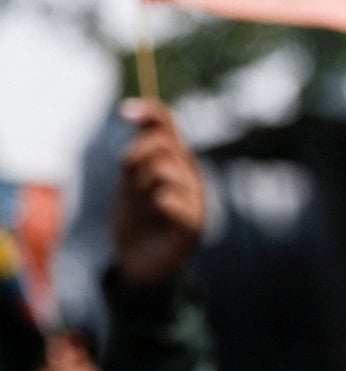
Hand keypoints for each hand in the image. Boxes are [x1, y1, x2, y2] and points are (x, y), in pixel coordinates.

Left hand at [112, 99, 205, 285]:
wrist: (140, 263)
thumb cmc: (137, 218)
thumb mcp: (133, 178)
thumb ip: (140, 146)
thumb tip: (131, 107)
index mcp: (178, 160)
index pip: (168, 125)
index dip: (151, 113)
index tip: (124, 112)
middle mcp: (191, 175)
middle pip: (162, 145)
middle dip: (134, 158)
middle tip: (128, 179)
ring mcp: (195, 198)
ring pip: (162, 171)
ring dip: (140, 188)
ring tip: (142, 206)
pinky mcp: (194, 223)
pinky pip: (168, 199)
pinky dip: (154, 206)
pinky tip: (155, 220)